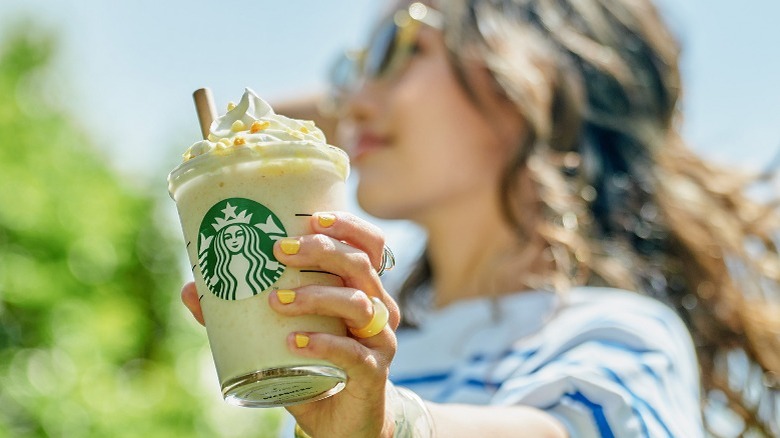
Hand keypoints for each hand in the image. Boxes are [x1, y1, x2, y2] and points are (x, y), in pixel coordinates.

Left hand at [181, 211, 400, 437]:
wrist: (340, 422)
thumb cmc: (313, 367)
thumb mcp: (280, 333)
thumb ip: (241, 312)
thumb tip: (191, 289)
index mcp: (363, 290)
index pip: (369, 246)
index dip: (348, 227)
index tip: (311, 219)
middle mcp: (379, 309)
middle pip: (361, 266)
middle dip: (322, 251)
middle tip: (279, 252)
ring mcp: (380, 341)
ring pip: (359, 304)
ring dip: (316, 296)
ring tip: (277, 301)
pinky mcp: (374, 373)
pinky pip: (354, 353)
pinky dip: (324, 344)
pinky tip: (295, 342)